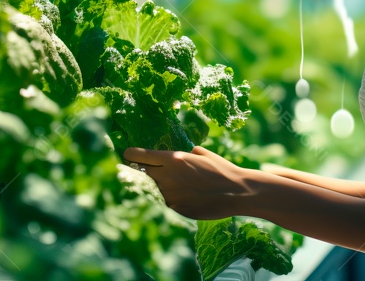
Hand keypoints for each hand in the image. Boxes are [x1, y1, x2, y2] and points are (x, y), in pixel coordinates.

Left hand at [122, 145, 254, 219]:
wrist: (237, 192)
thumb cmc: (222, 169)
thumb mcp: (202, 154)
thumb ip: (186, 153)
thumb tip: (182, 153)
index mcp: (172, 159)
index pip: (138, 156)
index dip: (130, 154)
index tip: (127, 154)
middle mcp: (166, 177)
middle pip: (140, 173)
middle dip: (140, 171)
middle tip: (143, 171)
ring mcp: (170, 195)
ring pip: (153, 189)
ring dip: (156, 187)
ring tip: (171, 186)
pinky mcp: (176, 209)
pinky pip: (166, 202)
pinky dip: (169, 199)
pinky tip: (182, 197)